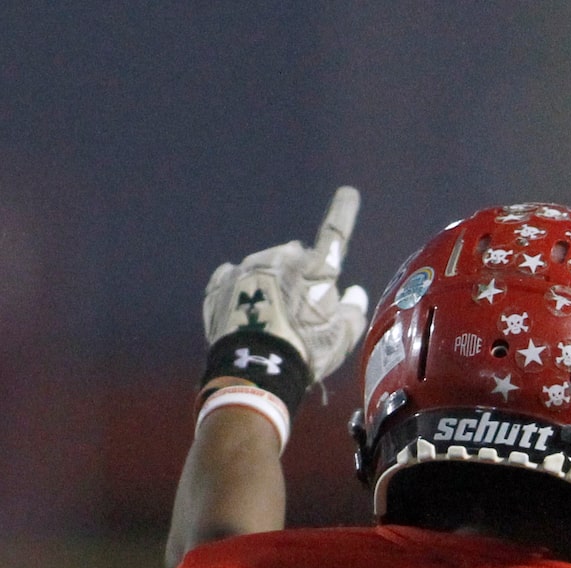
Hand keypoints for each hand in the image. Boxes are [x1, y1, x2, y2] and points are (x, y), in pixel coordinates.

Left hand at [203, 186, 368, 383]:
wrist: (252, 372)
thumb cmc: (303, 354)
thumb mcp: (340, 339)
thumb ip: (352, 311)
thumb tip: (352, 292)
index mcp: (306, 269)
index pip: (332, 239)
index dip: (343, 214)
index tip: (348, 192)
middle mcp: (271, 260)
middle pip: (294, 258)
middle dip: (302, 275)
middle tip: (305, 312)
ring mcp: (241, 272)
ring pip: (263, 268)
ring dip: (272, 285)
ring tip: (274, 320)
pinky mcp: (217, 288)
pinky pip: (233, 279)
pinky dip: (244, 290)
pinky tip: (250, 311)